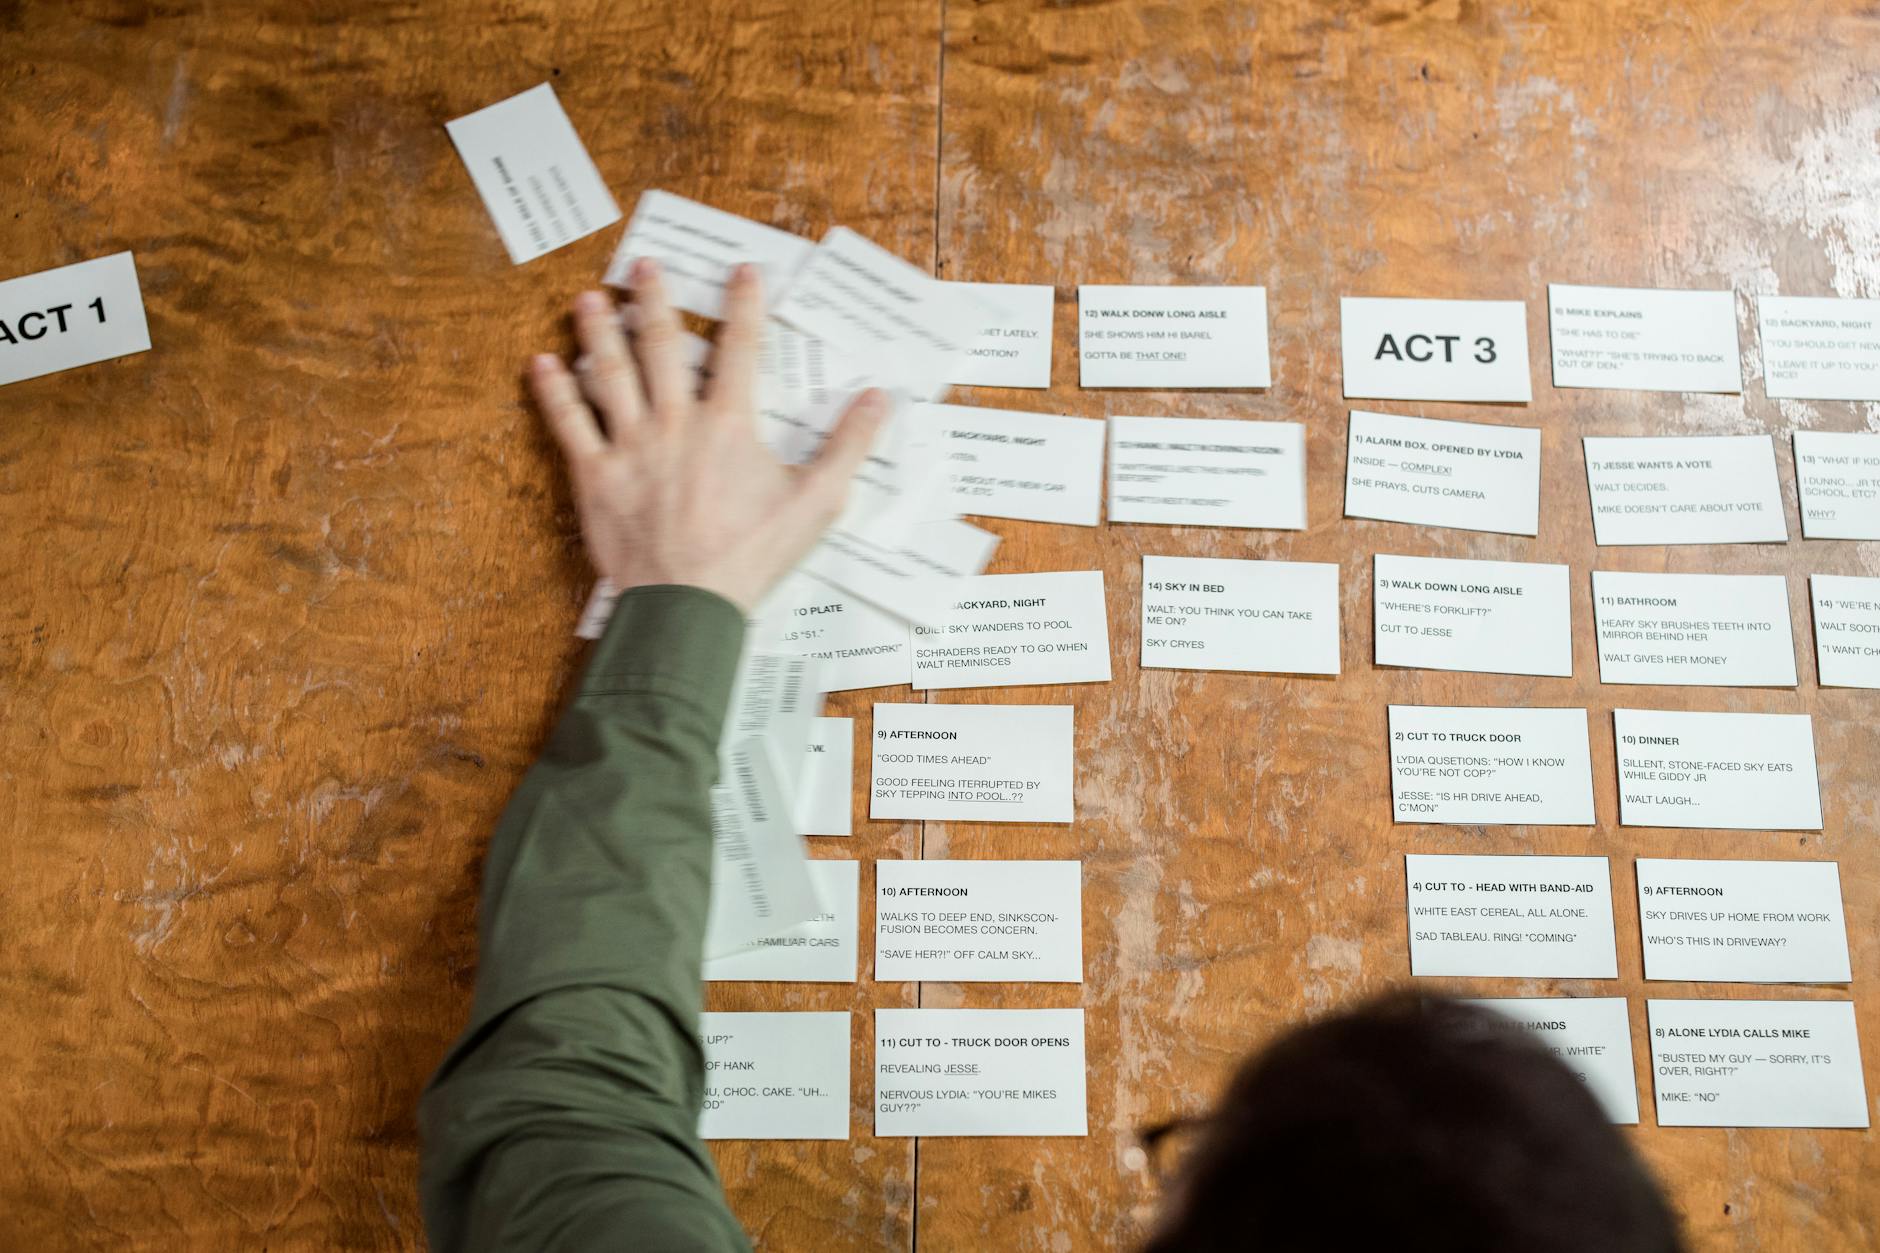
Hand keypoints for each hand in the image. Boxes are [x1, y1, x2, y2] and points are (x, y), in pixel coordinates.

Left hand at [530, 259, 887, 614]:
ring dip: (599, 330)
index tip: (742, 271)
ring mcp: (631, 445)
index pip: (740, 348)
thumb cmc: (752, 555)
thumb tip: (879, 400)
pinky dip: (554, 392)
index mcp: (729, 423)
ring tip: (590, 297)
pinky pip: (570, 424)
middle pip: (662, 345)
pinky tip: (542, 362)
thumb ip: (848, 446)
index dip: (744, 305)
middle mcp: (676, 421)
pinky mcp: (597, 475)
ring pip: (610, 373)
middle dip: (655, 299)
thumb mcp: (816, 502)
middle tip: (645, 265)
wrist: (688, 603)